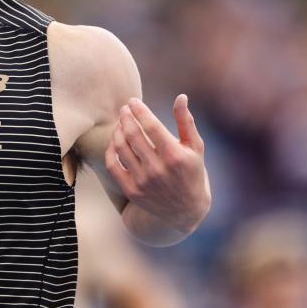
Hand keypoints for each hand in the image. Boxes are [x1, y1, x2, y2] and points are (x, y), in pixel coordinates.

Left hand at [104, 95, 209, 234]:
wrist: (184, 210)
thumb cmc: (192, 172)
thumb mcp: (195, 147)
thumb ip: (186, 121)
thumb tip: (181, 96)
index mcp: (175, 155)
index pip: (151, 126)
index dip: (139, 110)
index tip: (133, 101)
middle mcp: (158, 169)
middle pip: (133, 134)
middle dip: (126, 117)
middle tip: (124, 108)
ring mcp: (143, 181)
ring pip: (120, 148)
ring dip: (117, 130)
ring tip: (120, 122)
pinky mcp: (132, 191)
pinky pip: (113, 165)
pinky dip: (111, 150)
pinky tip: (115, 142)